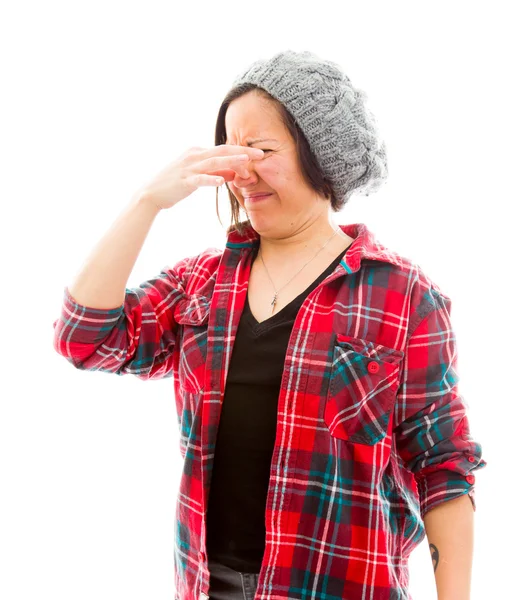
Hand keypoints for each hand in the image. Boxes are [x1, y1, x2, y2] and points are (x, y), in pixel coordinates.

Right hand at [135, 145, 264, 210]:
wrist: (151, 193)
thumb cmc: (175, 185)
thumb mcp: (198, 176)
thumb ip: (215, 173)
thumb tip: (233, 173)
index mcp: (198, 152)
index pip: (223, 150)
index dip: (242, 153)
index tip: (258, 157)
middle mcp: (194, 156)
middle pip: (222, 151)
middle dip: (243, 152)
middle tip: (262, 154)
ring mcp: (188, 168)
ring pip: (213, 162)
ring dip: (231, 161)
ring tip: (246, 161)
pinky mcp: (183, 181)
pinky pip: (199, 179)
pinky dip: (210, 179)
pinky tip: (222, 181)